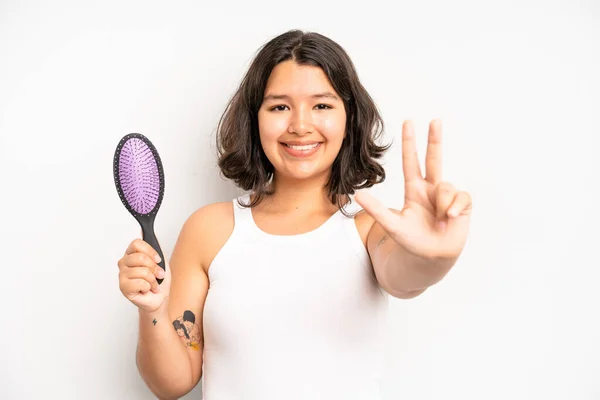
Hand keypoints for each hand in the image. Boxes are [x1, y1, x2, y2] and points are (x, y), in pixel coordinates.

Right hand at [117, 238, 170, 312]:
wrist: (160, 297)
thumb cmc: (159, 279)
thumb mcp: (160, 260)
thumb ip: (152, 245)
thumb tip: (142, 229)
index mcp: (131, 254)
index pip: (136, 243)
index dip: (150, 251)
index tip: (158, 259)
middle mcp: (124, 262)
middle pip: (140, 257)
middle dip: (154, 268)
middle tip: (157, 274)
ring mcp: (122, 275)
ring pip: (142, 271)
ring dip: (152, 279)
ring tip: (152, 283)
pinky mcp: (123, 287)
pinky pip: (140, 283)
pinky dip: (148, 287)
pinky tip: (146, 289)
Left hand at [355, 119, 471, 260]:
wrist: (431, 258)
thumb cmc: (411, 241)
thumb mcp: (392, 225)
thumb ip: (377, 209)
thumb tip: (358, 195)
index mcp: (414, 189)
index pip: (411, 161)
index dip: (410, 143)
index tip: (408, 122)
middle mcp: (431, 189)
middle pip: (434, 158)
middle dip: (435, 139)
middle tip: (435, 119)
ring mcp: (447, 196)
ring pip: (445, 186)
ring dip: (441, 204)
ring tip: (439, 221)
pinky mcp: (462, 205)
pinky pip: (461, 197)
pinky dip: (454, 208)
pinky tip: (450, 219)